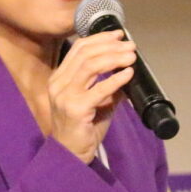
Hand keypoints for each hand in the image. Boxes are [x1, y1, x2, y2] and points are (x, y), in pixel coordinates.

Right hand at [49, 30, 135, 162]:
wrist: (72, 156)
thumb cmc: (83, 130)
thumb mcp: (96, 103)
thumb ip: (108, 87)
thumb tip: (127, 71)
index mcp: (60, 78)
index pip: (79, 49)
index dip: (100, 38)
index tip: (119, 35)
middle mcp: (58, 84)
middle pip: (85, 54)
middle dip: (111, 46)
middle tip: (130, 46)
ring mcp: (65, 96)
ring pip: (90, 66)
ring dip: (114, 58)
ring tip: (131, 57)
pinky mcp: (75, 109)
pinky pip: (99, 89)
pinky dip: (116, 79)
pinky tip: (128, 74)